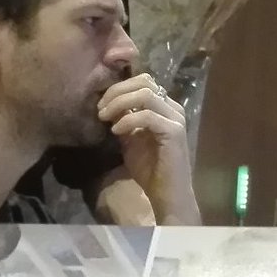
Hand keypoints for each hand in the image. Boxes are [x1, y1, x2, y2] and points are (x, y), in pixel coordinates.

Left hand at [98, 74, 199, 224]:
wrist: (167, 195)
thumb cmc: (150, 170)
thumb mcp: (130, 140)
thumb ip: (123, 120)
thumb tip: (108, 105)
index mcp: (163, 107)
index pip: (142, 82)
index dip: (118, 87)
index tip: (100, 105)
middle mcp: (172, 108)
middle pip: (144, 81)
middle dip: (117, 91)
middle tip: (100, 108)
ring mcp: (175, 118)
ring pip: (146, 94)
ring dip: (120, 103)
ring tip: (105, 117)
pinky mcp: (174, 131)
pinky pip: (148, 116)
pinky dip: (128, 120)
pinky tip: (116, 131)